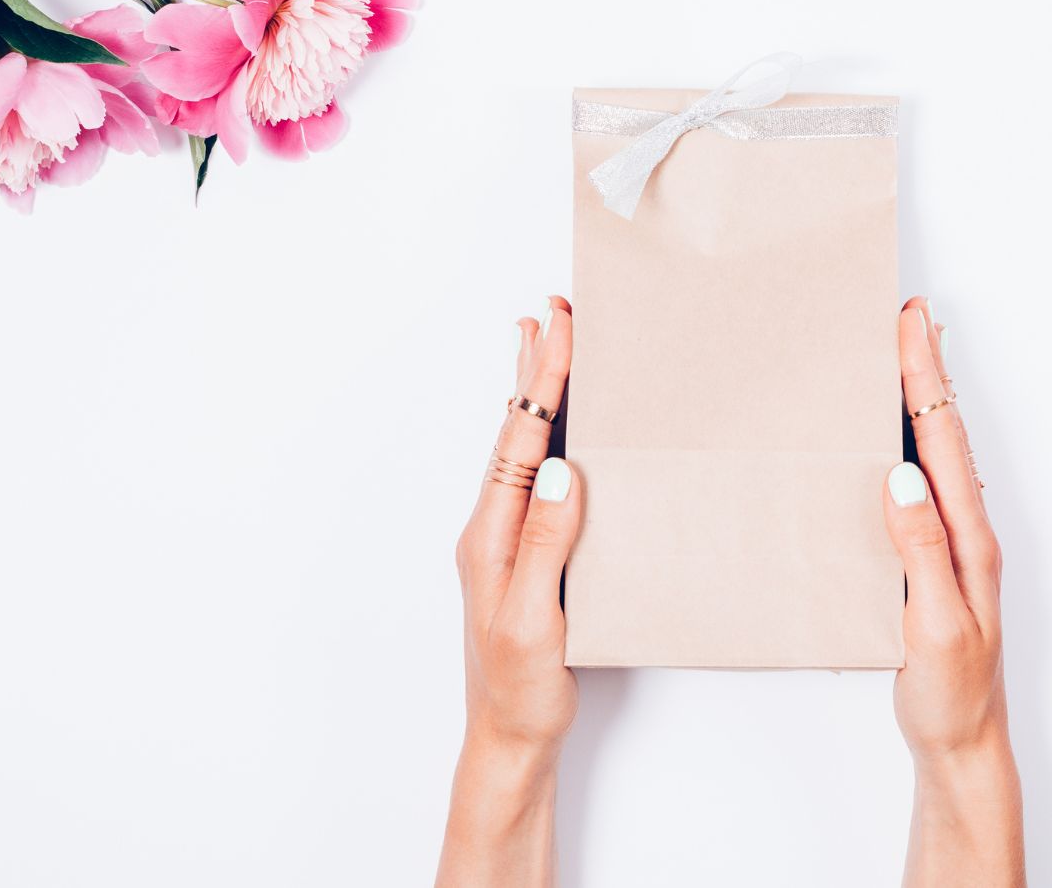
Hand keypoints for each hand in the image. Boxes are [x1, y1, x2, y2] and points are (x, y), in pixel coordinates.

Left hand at [437, 297, 578, 887]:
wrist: (508, 740)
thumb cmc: (520, 688)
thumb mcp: (533, 618)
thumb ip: (546, 543)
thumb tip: (560, 468)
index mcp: (491, 534)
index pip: (520, 441)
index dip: (542, 381)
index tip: (559, 326)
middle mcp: (493, 527)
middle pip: (516, 430)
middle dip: (535, 367)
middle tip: (550, 310)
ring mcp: (507, 539)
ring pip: (524, 447)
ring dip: (536, 393)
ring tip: (541, 342)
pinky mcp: (528, 554)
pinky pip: (535, 476)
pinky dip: (546, 434)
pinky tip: (556, 426)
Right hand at [883, 297, 1024, 885]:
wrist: (963, 744)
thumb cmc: (951, 693)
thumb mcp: (936, 625)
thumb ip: (922, 552)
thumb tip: (902, 478)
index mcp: (970, 539)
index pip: (944, 442)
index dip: (926, 380)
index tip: (910, 326)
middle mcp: (966, 531)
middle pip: (945, 433)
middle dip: (926, 370)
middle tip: (909, 316)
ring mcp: (951, 544)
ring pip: (935, 454)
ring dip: (920, 401)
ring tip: (902, 354)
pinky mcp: (932, 560)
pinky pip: (921, 484)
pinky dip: (908, 444)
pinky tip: (890, 437)